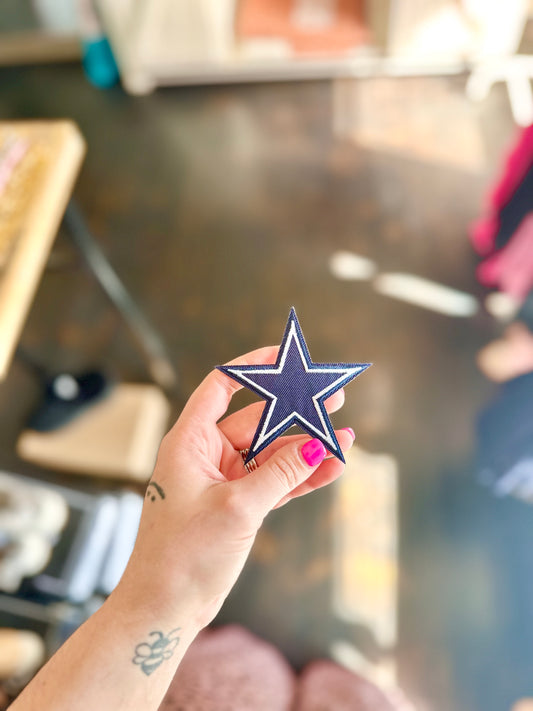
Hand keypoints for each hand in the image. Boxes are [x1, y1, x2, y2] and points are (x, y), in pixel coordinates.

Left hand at [118, 346, 354, 630]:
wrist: (164, 608)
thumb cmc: (184, 554)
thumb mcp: (238, 506)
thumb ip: (281, 472)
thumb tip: (317, 444)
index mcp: (190, 441)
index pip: (220, 387)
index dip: (251, 367)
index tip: (283, 355)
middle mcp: (205, 455)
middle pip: (257, 420)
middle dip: (295, 412)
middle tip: (333, 397)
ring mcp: (222, 480)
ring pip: (271, 454)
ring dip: (306, 450)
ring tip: (345, 439)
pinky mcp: (236, 505)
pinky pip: (274, 482)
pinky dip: (300, 477)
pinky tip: (331, 468)